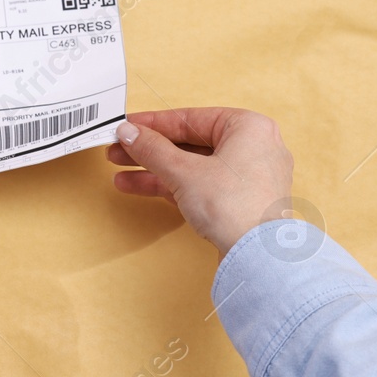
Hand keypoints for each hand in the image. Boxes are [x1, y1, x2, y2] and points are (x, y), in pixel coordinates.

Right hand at [107, 108, 293, 253]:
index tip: (129, 126)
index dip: (153, 123)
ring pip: (193, 168)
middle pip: (190, 144)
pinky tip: (140, 187)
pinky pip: (201, 186)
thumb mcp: (184, 172)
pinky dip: (172, 187)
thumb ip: (153, 149)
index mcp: (249, 127)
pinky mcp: (239, 204)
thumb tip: (129, 132)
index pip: (191, 118)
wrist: (257, 258)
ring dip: (155, 171)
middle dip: (150, 150)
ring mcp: (248, 178)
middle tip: (119, 150)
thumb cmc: (235, 207)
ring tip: (121, 174)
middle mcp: (253, 148)